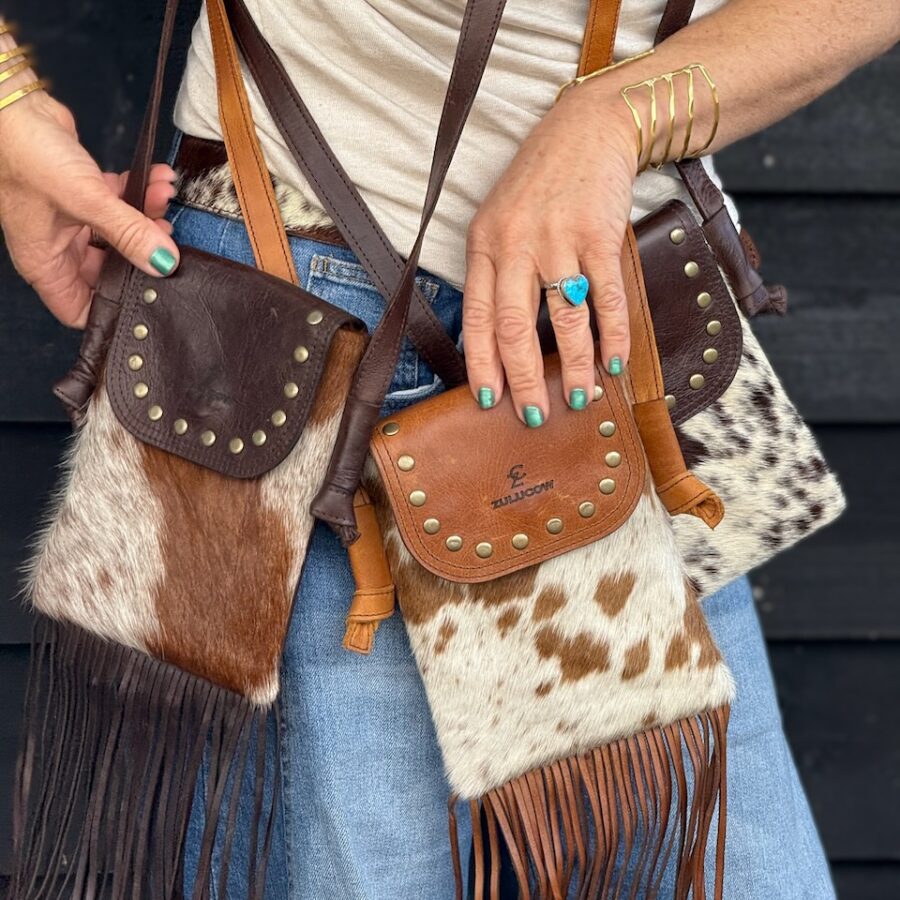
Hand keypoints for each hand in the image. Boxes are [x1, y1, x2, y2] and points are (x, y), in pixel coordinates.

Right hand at [0, 89, 178, 328]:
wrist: (10, 101)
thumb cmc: (25, 154)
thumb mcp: (85, 200)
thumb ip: (128, 233)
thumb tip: (164, 264)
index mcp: (45, 263)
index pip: (80, 309)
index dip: (113, 309)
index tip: (149, 298)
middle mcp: (56, 247)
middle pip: (110, 271)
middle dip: (142, 257)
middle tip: (168, 244)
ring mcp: (70, 220)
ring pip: (119, 234)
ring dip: (146, 219)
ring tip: (165, 200)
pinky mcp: (82, 192)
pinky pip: (118, 203)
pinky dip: (139, 193)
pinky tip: (160, 179)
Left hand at [462, 83, 637, 424]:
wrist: (587, 128)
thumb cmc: (540, 184)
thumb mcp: (500, 220)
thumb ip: (495, 272)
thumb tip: (498, 340)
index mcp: (484, 244)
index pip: (477, 317)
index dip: (483, 364)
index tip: (489, 400)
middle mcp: (515, 243)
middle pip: (515, 327)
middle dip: (524, 380)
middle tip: (534, 416)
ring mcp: (558, 238)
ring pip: (564, 318)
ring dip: (574, 366)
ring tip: (580, 399)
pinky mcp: (599, 234)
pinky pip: (606, 297)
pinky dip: (613, 334)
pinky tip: (614, 361)